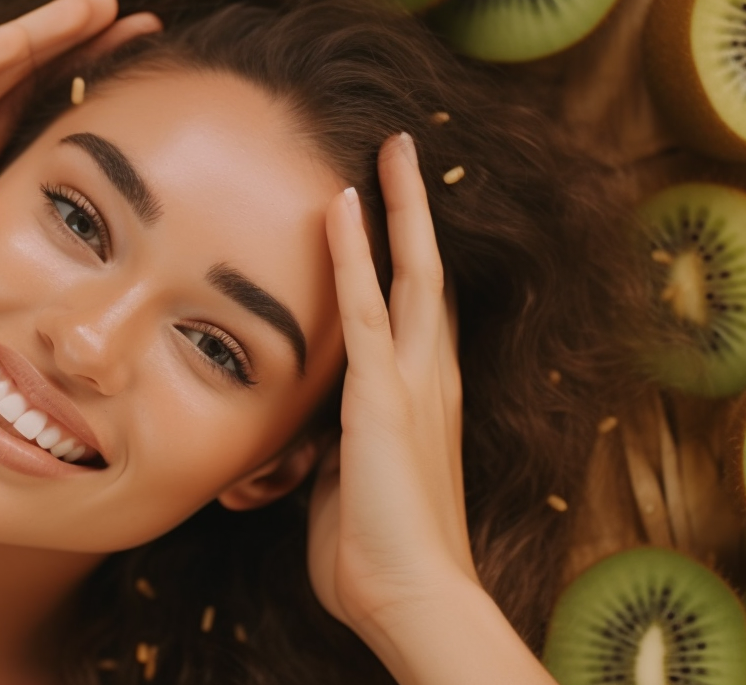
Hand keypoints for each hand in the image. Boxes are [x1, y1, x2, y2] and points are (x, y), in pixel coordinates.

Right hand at [0, 0, 161, 384]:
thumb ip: (3, 288)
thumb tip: (69, 321)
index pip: (31, 122)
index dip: (83, 95)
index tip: (145, 85)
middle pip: (20, 82)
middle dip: (79, 50)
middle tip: (147, 25)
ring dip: (45, 33)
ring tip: (102, 4)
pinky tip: (37, 33)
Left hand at [307, 133, 472, 631]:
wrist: (412, 598)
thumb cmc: (379, 555)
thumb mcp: (350, 486)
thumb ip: (337, 449)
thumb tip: (313, 442)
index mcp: (424, 399)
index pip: (415, 308)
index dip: (406, 254)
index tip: (391, 208)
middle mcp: (432, 377)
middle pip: (426, 272)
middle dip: (415, 209)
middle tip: (402, 150)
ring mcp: (415, 383)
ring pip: (410, 273)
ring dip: (397, 207)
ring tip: (390, 148)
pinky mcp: (385, 396)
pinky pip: (367, 307)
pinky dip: (355, 252)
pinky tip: (344, 203)